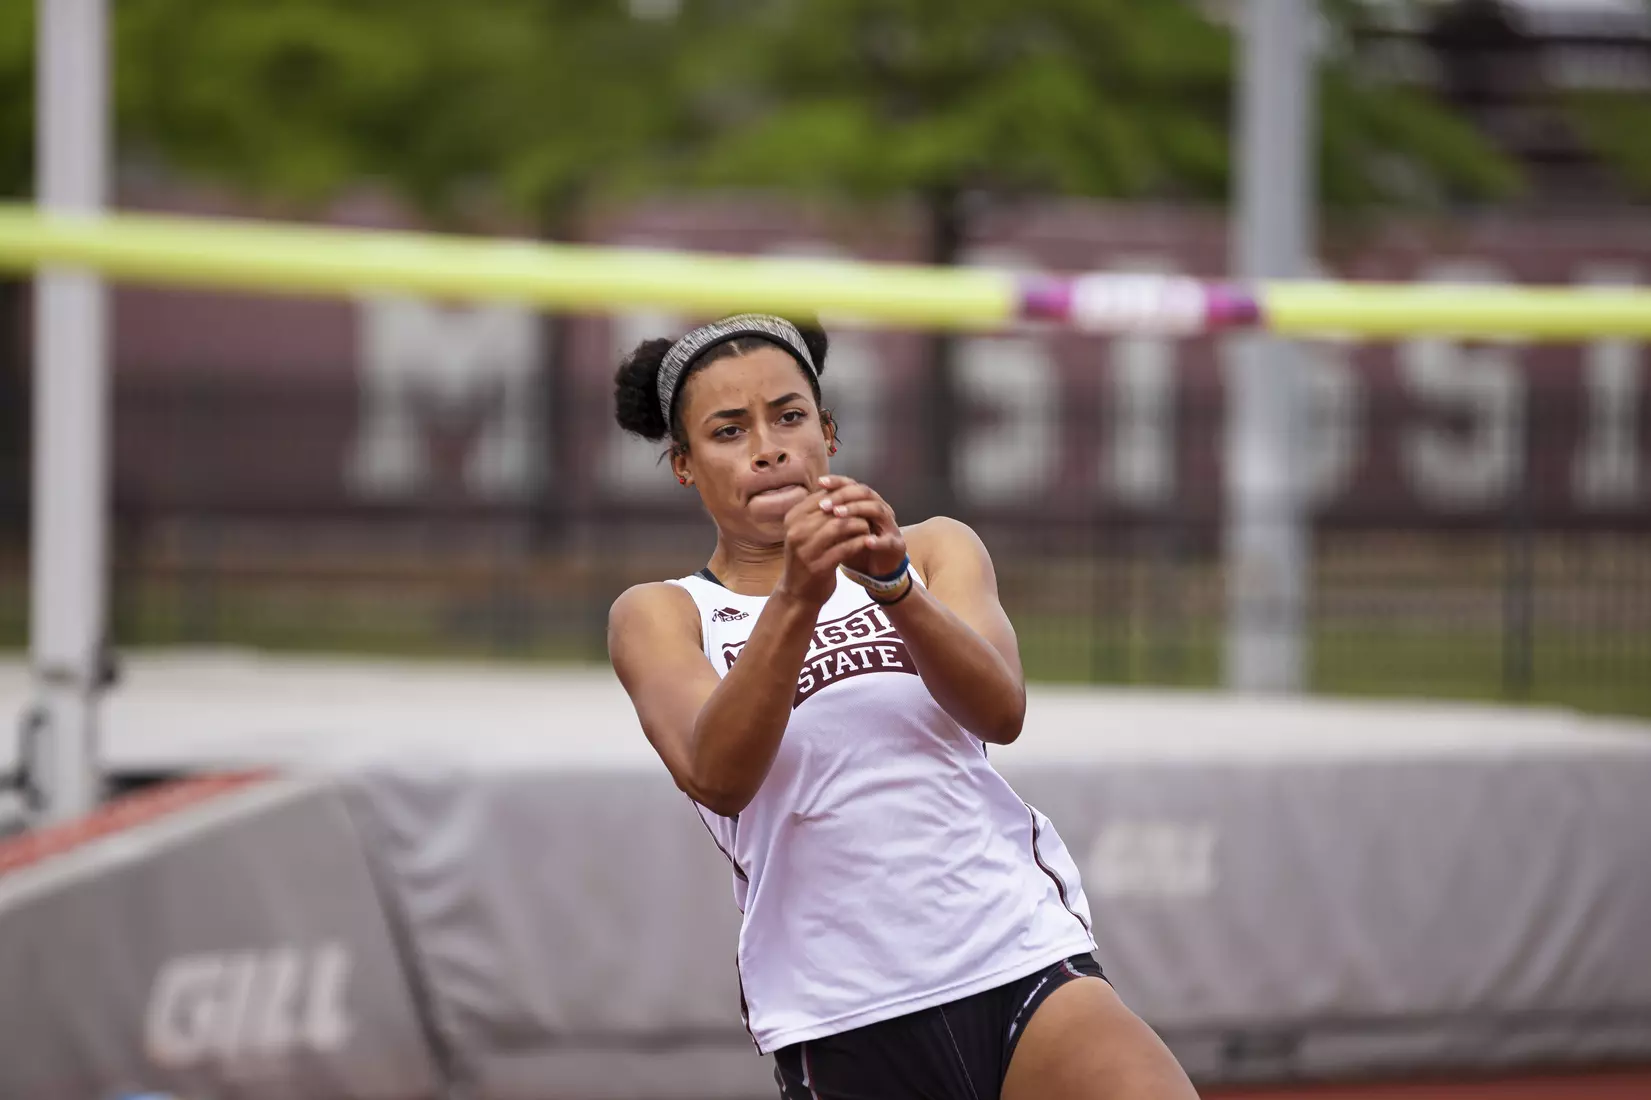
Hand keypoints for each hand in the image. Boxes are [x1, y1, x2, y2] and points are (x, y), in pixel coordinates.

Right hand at [775, 484, 873, 607]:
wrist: (798, 593)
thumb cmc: (806, 557)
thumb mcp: (805, 531)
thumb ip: (818, 512)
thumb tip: (841, 487)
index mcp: (792, 518)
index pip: (822, 496)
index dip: (844, 495)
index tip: (859, 499)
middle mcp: (796, 531)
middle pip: (832, 509)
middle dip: (854, 509)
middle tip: (870, 511)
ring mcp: (805, 549)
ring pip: (840, 526)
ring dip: (859, 524)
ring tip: (870, 526)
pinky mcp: (818, 566)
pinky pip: (845, 548)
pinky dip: (859, 543)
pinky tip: (868, 542)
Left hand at [814, 475, 906, 579]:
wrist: (876, 567)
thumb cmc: (855, 543)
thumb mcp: (841, 527)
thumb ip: (830, 514)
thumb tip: (805, 501)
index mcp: (866, 502)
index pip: (852, 484)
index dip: (837, 481)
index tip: (819, 483)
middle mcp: (880, 508)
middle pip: (864, 493)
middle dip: (843, 496)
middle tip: (824, 504)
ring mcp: (890, 525)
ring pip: (877, 510)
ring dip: (857, 510)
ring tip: (838, 515)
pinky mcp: (896, 544)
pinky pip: (888, 540)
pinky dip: (878, 541)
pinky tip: (866, 542)